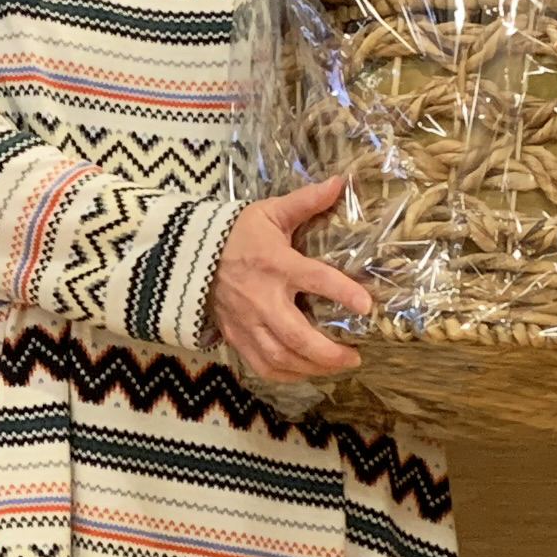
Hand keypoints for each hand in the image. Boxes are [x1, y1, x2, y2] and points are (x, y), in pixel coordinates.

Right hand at [210, 177, 372, 382]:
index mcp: (276, 264)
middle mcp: (262, 298)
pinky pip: (262, 366)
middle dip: (329, 353)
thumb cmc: (236, 233)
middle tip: (355, 356)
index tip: (367, 306)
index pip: (314, 279)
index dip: (342, 292)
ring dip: (312, 367)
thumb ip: (305, 202)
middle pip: (297, 336)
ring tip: (337, 365)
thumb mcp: (270, 212)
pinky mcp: (235, 337)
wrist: (188, 255)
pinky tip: (305, 371)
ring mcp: (247, 322)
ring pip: (281, 357)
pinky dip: (286, 375)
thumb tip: (339, 182)